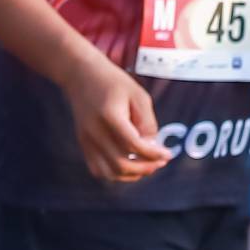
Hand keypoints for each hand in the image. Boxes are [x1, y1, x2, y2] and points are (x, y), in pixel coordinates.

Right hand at [62, 56, 171, 183]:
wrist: (81, 75)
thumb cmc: (113, 82)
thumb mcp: (138, 96)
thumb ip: (147, 122)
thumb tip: (152, 147)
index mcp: (110, 116)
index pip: (133, 146)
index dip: (153, 154)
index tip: (168, 154)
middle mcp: (95, 132)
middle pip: (121, 164)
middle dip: (145, 167)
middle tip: (160, 162)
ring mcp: (86, 140)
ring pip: (109, 172)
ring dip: (131, 175)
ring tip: (146, 166)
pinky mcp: (83, 144)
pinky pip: (98, 169)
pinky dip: (115, 174)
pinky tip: (128, 166)